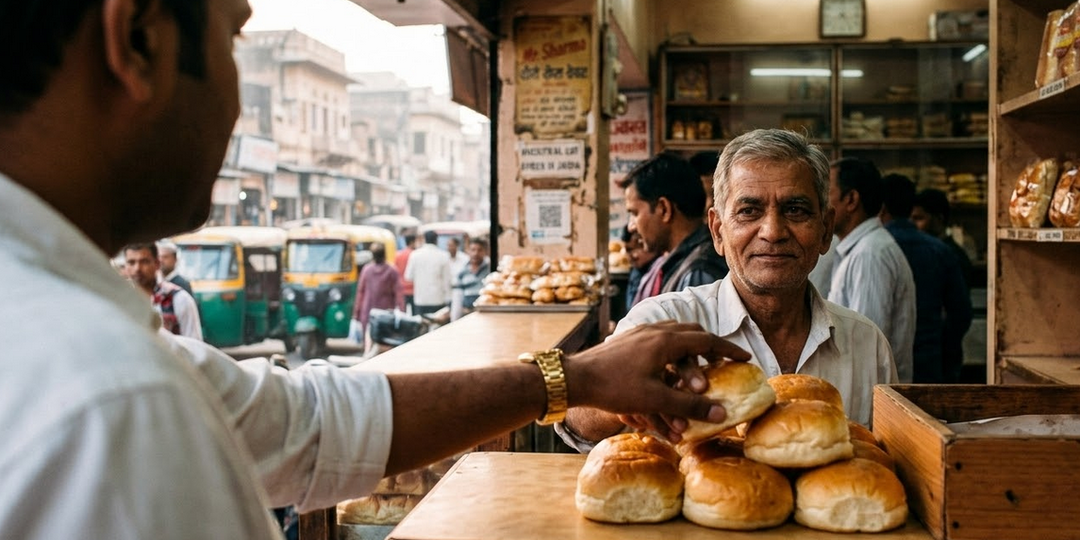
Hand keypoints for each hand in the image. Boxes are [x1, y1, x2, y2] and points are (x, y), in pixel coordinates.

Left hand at [563, 321, 749, 441]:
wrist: (576, 378)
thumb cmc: (615, 388)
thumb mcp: (656, 399)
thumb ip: (690, 405)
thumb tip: (721, 412)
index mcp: (666, 340)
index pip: (707, 341)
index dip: (728, 349)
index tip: (744, 356)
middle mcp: (655, 330)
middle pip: (692, 332)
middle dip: (711, 346)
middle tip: (725, 358)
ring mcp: (640, 332)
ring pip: (674, 332)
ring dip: (690, 345)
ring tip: (700, 360)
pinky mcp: (628, 339)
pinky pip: (658, 336)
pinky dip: (672, 346)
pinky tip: (669, 359)